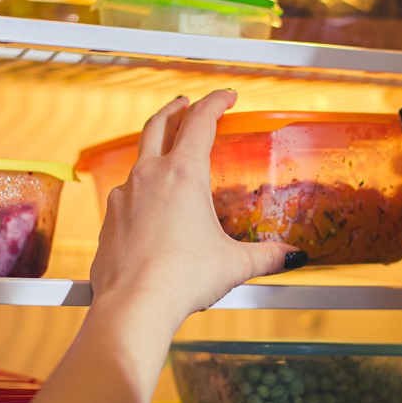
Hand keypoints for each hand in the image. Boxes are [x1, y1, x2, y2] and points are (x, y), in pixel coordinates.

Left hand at [89, 90, 304, 326]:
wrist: (135, 305)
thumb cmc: (184, 278)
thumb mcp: (235, 264)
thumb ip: (267, 256)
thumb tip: (293, 257)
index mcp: (183, 173)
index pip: (200, 121)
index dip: (215, 102)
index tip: (226, 96)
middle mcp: (148, 176)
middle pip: (159, 125)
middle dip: (175, 110)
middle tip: (185, 104)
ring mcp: (123, 196)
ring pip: (139, 162)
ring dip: (155, 154)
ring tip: (168, 163)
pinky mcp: (108, 221)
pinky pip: (126, 198)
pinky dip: (141, 195)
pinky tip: (150, 212)